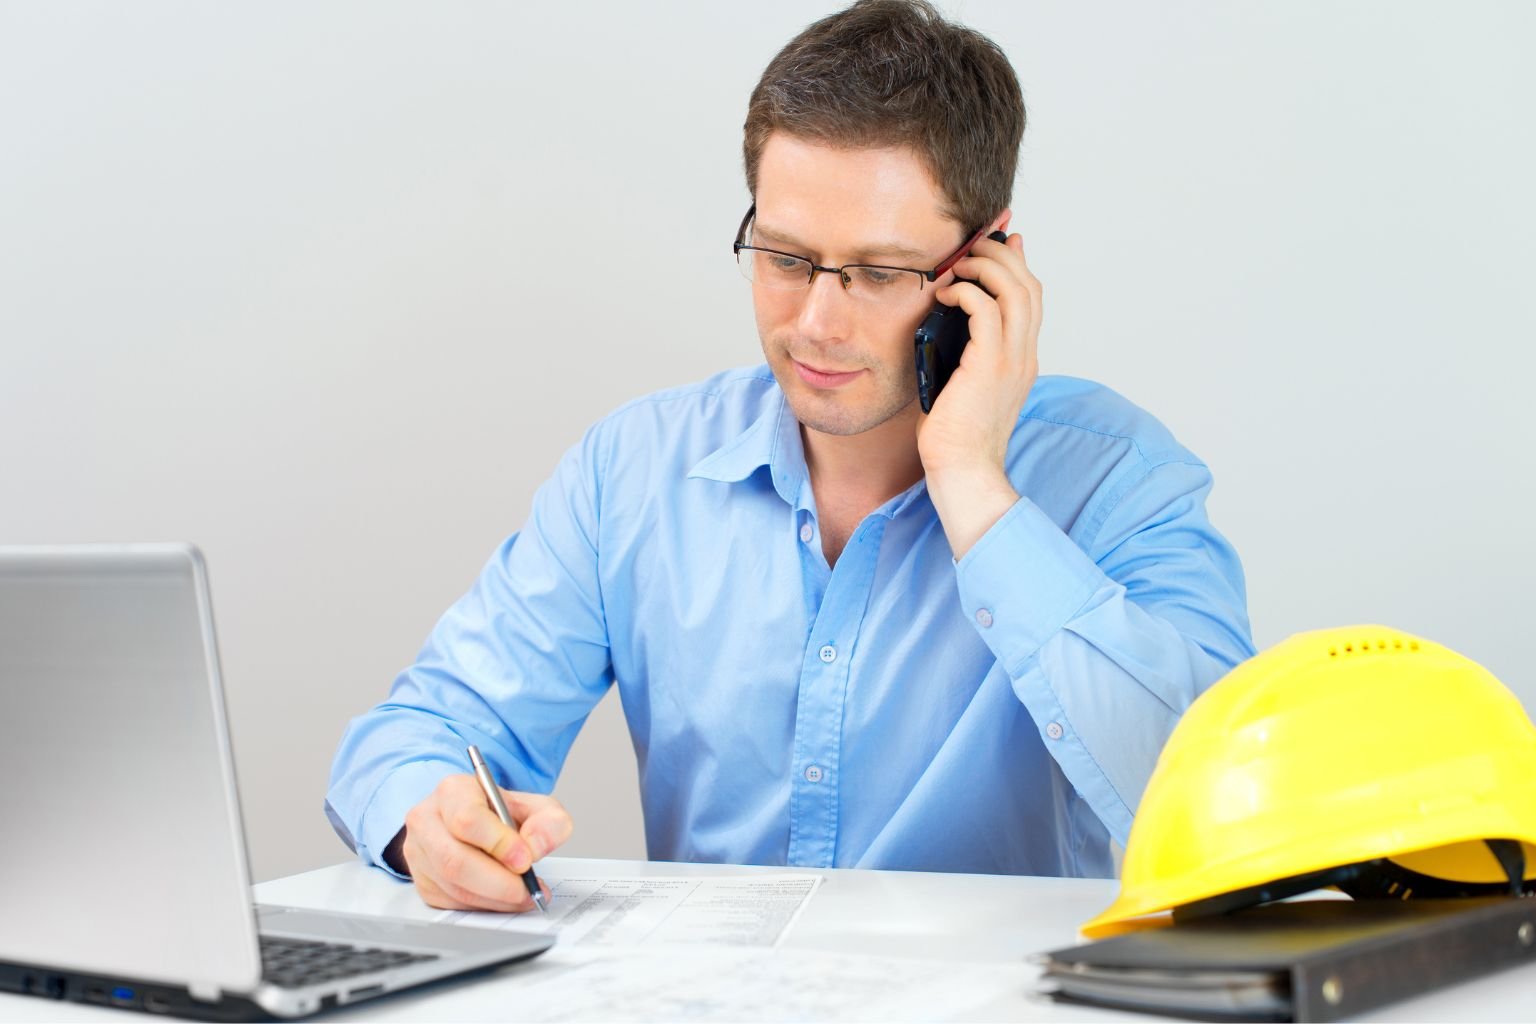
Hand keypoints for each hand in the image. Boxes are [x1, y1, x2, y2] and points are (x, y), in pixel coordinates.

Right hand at [388, 774, 572, 911]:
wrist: (473, 822)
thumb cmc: (498, 813)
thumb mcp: (533, 806)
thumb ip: (548, 821)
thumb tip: (535, 847)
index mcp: (452, 792)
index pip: (467, 819)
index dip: (498, 844)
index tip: (525, 859)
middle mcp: (427, 821)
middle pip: (455, 861)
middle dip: (499, 882)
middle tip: (528, 889)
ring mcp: (419, 854)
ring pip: (454, 887)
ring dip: (496, 899)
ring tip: (525, 895)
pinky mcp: (422, 882)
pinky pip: (452, 904)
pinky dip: (485, 906)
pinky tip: (504, 899)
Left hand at [915, 223, 1041, 559]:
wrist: (963, 472)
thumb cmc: (954, 437)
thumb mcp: (961, 383)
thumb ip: (963, 351)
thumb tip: (946, 322)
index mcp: (1022, 359)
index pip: (1031, 297)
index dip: (1017, 263)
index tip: (1000, 239)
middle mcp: (1025, 355)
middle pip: (1029, 284)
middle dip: (1001, 254)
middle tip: (972, 246)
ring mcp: (1012, 360)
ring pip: (1015, 289)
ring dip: (985, 267)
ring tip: (957, 265)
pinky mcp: (990, 367)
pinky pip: (988, 311)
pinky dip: (967, 292)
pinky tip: (945, 296)